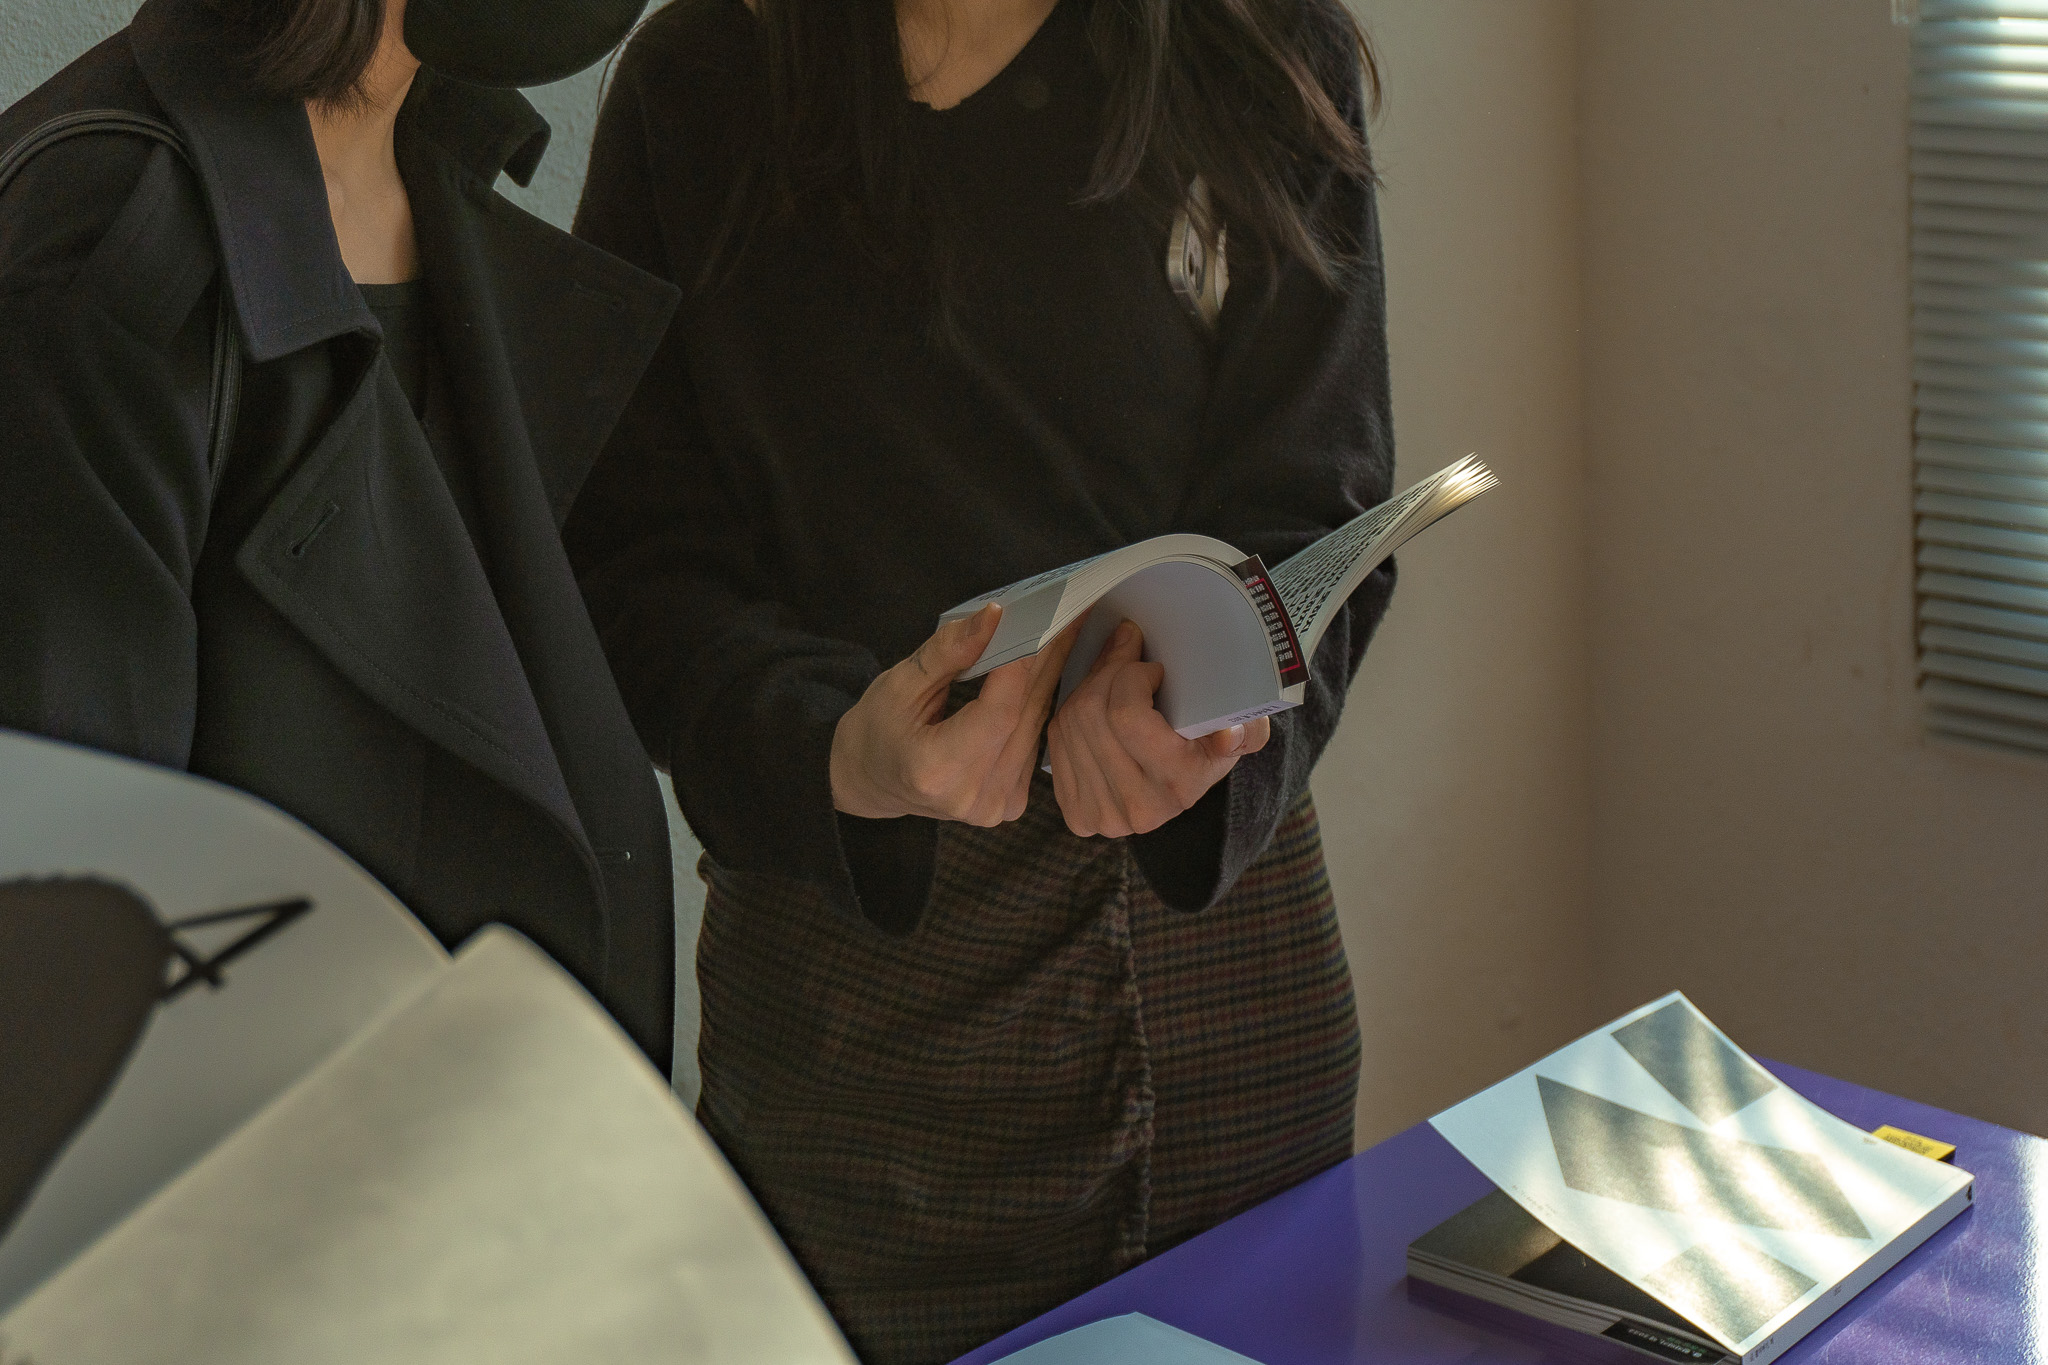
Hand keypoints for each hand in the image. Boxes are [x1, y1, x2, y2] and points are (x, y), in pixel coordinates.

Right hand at [830, 604, 1079, 825]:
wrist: (871, 780)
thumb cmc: (878, 729)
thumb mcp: (900, 684)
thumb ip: (948, 652)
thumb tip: (993, 616)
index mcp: (938, 770)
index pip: (998, 714)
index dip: (1021, 668)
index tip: (1036, 624)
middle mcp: (973, 796)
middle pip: (1024, 717)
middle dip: (1044, 662)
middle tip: (1066, 616)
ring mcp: (995, 806)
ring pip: (1034, 727)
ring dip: (1048, 678)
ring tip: (1062, 635)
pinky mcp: (1009, 805)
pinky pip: (1032, 742)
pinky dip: (1037, 703)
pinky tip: (1047, 670)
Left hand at [1046, 620, 1269, 837]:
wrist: (1183, 786)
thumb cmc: (1210, 741)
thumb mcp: (1241, 728)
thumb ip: (1249, 729)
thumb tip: (1229, 732)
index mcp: (1180, 785)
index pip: (1126, 716)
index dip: (1132, 675)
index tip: (1153, 669)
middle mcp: (1139, 810)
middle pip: (1092, 715)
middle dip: (1107, 673)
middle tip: (1129, 660)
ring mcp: (1102, 816)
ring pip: (1070, 723)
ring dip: (1089, 688)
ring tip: (1114, 680)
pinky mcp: (1077, 814)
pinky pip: (1057, 741)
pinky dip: (1072, 713)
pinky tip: (1096, 709)